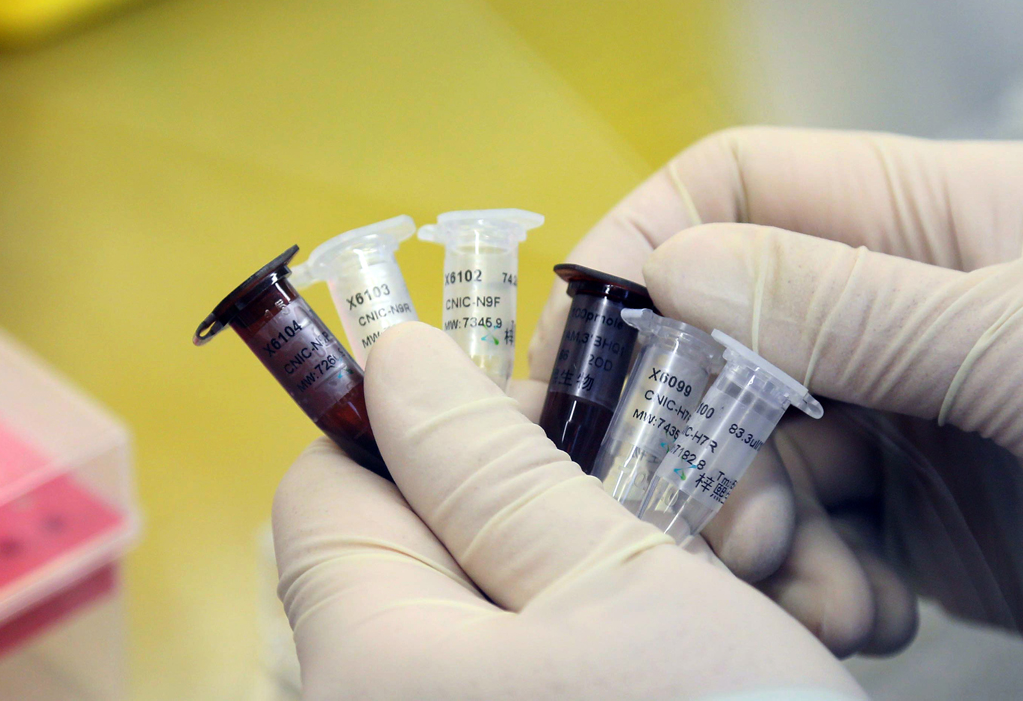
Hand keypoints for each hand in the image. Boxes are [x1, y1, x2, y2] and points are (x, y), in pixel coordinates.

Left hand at [273, 323, 862, 699]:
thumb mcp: (620, 588)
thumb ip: (492, 467)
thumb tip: (394, 357)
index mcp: (363, 660)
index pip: (332, 480)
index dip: (435, 424)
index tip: (557, 425)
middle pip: (406, 541)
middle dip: (522, 499)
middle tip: (650, 505)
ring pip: (474, 602)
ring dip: (574, 566)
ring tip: (690, 581)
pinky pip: (507, 664)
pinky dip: (580, 632)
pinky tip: (673, 644)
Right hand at [528, 127, 1022, 655]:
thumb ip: (853, 302)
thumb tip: (675, 271)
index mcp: (927, 219)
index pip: (737, 188)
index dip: (649, 244)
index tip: (587, 343)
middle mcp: (897, 311)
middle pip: (721, 341)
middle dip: (694, 430)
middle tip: (705, 513)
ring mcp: (902, 419)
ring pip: (751, 452)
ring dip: (751, 527)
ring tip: (802, 583)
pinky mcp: (915, 522)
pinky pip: (809, 539)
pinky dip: (808, 584)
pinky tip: (859, 616)